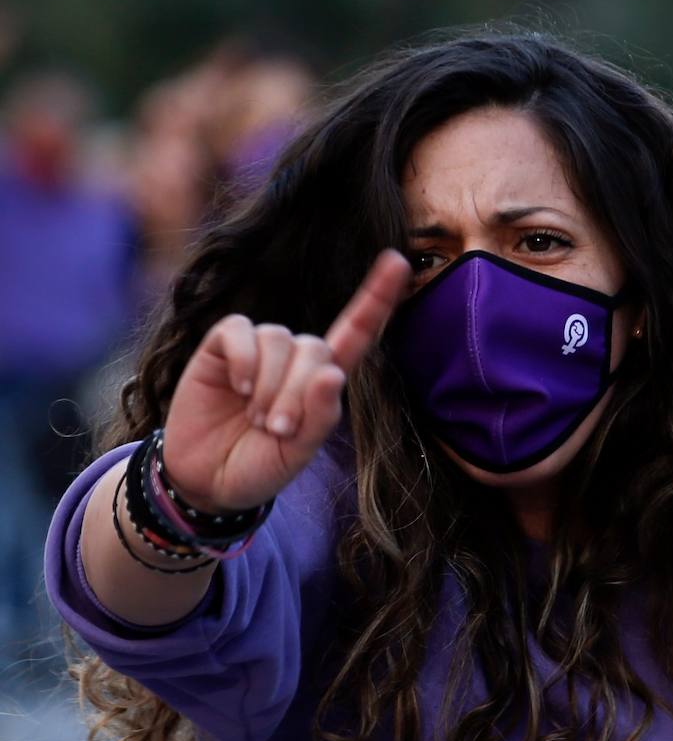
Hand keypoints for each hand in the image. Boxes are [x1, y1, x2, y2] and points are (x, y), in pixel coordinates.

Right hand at [161, 250, 411, 510]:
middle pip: (314, 347)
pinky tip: (239, 387)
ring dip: (271, 385)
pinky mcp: (221, 346)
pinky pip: (240, 331)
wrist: (206, 480)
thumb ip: (320, 417)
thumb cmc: (260, 465)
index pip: (357, 332)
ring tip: (257, 420)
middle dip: (298, 392)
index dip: (377, 296)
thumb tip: (333, 372)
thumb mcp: (298, 452)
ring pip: (279, 340)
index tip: (397, 260)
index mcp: (322, 379)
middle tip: (278, 430)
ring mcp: (258, 349)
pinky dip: (244, 359)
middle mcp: (294, 357)